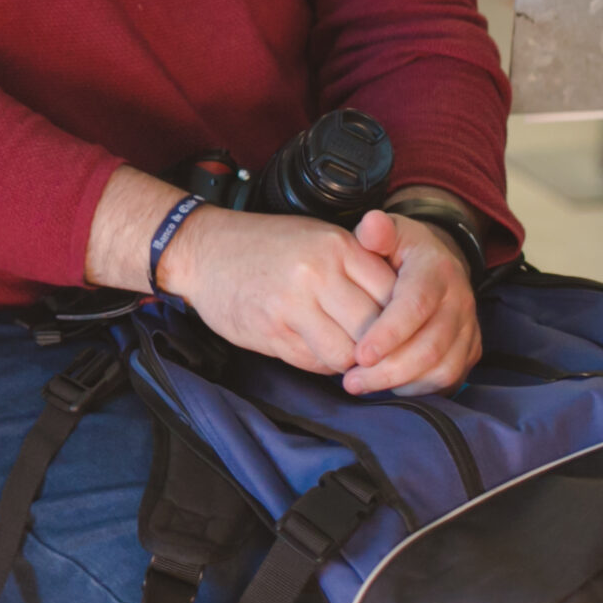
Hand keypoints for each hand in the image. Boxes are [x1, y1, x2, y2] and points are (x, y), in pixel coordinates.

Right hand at [158, 204, 398, 375]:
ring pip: (348, 353)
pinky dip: (321, 364)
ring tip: (342, 350)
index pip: (395, 295)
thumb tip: (400, 311)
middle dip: (378, 346)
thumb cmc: (264, 246)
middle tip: (374, 350)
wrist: (201, 251)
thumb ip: (358, 266)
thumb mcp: (317, 238)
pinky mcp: (271, 330)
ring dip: (349, 360)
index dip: (400, 320)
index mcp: (337, 246)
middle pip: (376, 329)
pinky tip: (312, 349)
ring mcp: (292, 303)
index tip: (397, 329)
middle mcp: (318, 273)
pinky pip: (316, 362)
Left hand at [340, 212, 480, 395]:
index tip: (359, 354)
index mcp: (436, 270)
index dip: (389, 333)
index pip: (416, 305)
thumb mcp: (389, 231)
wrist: (436, 260)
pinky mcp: (470, 348)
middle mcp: (459, 300)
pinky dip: (420, 388)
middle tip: (351, 381)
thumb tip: (371, 224)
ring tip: (362, 386)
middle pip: (431, 345)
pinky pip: (450, 378)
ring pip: (443, 367)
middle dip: (390, 369)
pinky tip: (388, 387)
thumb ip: (376, 231)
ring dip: (402, 383)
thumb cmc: (400, 249)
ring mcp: (468, 327)